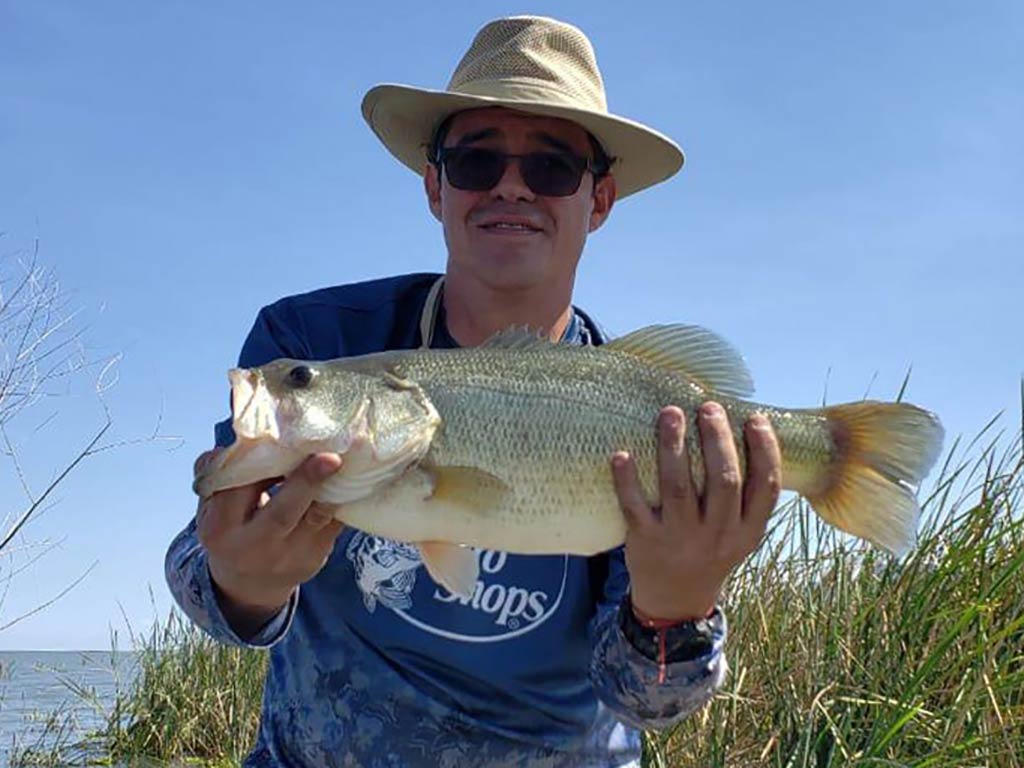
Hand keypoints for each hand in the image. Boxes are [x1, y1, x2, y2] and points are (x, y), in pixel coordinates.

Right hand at [194, 449, 344, 635]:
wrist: (249, 584)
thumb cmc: (231, 531)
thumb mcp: (211, 507)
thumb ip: (217, 473)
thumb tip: (234, 439)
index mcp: (220, 529)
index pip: (238, 491)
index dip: (259, 464)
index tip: (280, 439)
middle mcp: (254, 546)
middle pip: (282, 513)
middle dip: (306, 482)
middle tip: (329, 457)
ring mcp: (289, 555)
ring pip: (316, 517)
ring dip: (333, 487)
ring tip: (346, 458)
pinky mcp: (316, 557)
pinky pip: (335, 523)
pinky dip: (343, 498)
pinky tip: (350, 476)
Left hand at [612, 402, 780, 620]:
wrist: (675, 599)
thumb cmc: (710, 548)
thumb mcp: (739, 531)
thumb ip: (744, 493)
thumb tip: (744, 429)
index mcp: (748, 530)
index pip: (766, 487)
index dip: (765, 451)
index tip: (754, 418)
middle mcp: (718, 535)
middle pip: (724, 482)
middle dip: (718, 441)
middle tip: (708, 407)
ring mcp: (680, 539)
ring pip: (678, 488)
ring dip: (674, 447)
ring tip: (670, 413)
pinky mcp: (645, 541)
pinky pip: (634, 507)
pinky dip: (626, 480)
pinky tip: (621, 453)